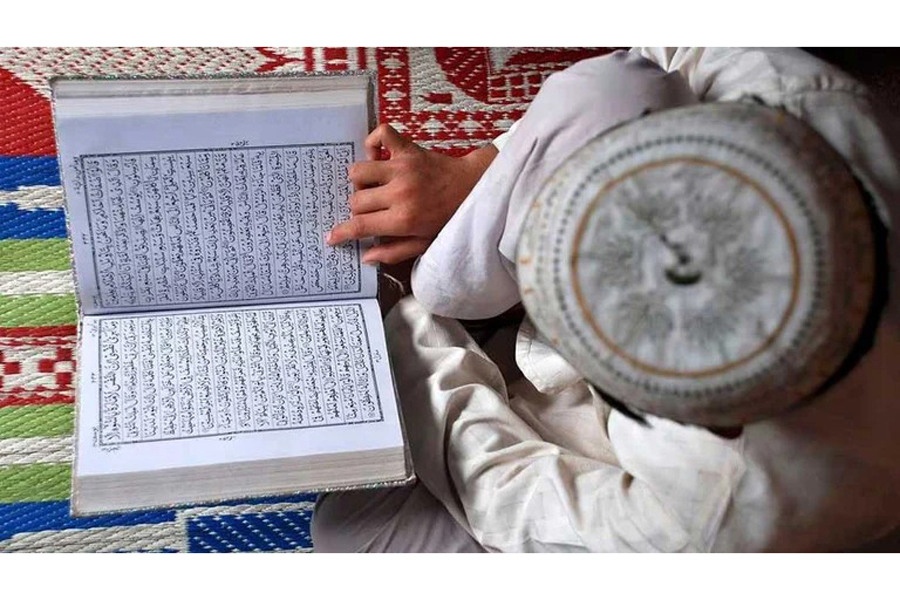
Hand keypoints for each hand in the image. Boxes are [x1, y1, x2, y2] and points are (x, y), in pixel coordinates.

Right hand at [326, 124, 496, 263]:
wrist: (475, 187)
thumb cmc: (449, 218)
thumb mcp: (425, 243)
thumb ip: (395, 252)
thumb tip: (366, 257)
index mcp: (404, 219)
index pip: (360, 226)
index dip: (341, 232)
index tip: (332, 236)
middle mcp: (400, 193)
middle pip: (356, 200)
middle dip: (358, 209)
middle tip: (371, 210)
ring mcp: (403, 168)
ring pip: (358, 171)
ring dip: (361, 181)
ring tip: (373, 187)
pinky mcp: (409, 149)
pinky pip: (380, 134)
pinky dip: (373, 143)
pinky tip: (377, 157)